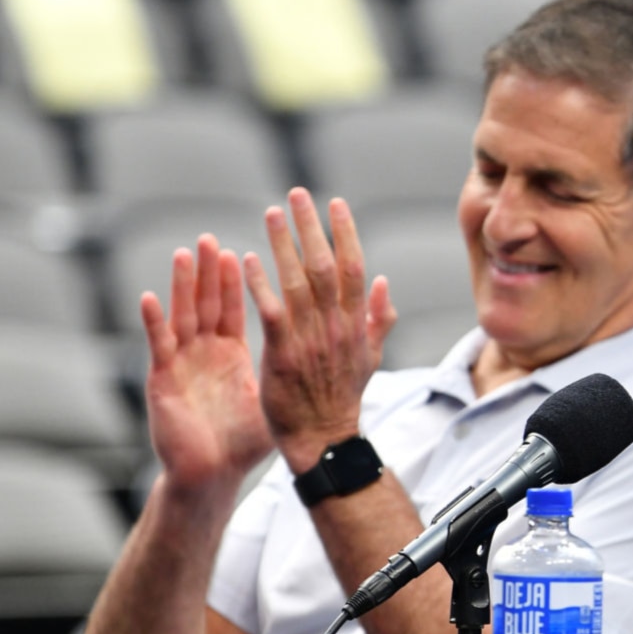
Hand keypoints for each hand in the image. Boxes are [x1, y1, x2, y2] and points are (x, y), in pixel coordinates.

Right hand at [140, 236, 274, 493]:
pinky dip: (154, 323)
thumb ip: (296, 364)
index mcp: (230, 354)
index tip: (245, 249)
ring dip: (183, 285)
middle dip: (209, 272)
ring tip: (185, 254)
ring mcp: (181, 364)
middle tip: (212, 238)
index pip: (234, 308)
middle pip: (206, 303)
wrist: (213, 474)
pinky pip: (159, 347)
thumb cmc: (244, 440)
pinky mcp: (163, 381)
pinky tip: (150, 298)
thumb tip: (333, 346)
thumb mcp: (275, 394)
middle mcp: (204, 353)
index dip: (237, 281)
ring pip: (182, 316)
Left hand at [242, 188, 397, 472]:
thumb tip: (385, 283)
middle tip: (296, 193)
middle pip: (327, 266)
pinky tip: (248, 258)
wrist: (324, 440)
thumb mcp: (370, 357)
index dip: (346, 233)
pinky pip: (272, 312)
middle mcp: (336, 327)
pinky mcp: (282, 354)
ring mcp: (310, 340)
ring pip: (299, 282)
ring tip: (270, 213)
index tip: (334, 203)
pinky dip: (261, 284)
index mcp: (357, 325)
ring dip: (284, 244)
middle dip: (312, 227)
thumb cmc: (342, 399)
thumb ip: (378, 319)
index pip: (356, 268)